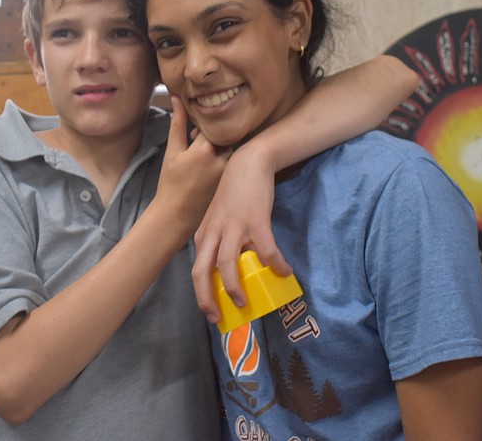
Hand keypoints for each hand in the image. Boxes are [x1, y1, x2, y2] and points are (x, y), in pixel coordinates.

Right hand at [155, 96, 230, 239]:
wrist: (176, 216)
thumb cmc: (170, 184)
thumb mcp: (172, 152)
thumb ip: (178, 124)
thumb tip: (177, 98)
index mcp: (204, 150)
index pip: (214, 124)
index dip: (205, 127)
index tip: (195, 136)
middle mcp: (221, 160)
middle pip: (227, 135)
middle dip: (216, 137)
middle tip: (201, 148)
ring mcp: (229, 173)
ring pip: (232, 149)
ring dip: (222, 149)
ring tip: (206, 163)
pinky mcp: (233, 182)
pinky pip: (235, 164)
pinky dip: (227, 163)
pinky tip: (212, 173)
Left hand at [192, 143, 291, 323]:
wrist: (249, 163)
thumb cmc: (235, 194)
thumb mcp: (219, 217)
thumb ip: (219, 239)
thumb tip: (230, 268)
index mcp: (204, 234)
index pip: (197, 269)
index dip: (202, 294)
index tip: (211, 312)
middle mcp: (215, 232)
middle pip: (202, 271)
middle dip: (207, 298)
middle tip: (218, 318)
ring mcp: (234, 226)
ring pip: (227, 264)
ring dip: (234, 287)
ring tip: (244, 302)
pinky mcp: (256, 220)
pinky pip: (265, 250)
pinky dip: (274, 264)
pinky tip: (284, 272)